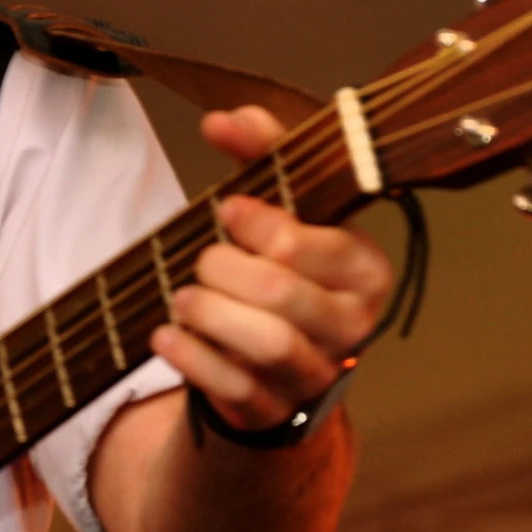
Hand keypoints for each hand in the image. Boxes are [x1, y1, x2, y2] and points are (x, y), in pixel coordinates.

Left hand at [149, 105, 392, 433]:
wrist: (277, 361)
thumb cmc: (283, 269)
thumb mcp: (282, 207)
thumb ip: (261, 154)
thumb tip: (223, 121)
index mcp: (365, 269)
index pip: (313, 243)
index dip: (261, 223)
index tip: (227, 210)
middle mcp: (353, 324)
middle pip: (283, 292)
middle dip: (226, 269)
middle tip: (202, 260)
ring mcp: (317, 373)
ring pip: (269, 343)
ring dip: (211, 313)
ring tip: (183, 297)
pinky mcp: (278, 410)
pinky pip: (238, 388)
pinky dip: (193, 359)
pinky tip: (166, 335)